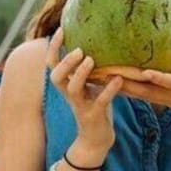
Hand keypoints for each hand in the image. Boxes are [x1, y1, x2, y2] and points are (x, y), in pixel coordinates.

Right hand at [47, 27, 123, 154]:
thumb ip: (89, 70)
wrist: (95, 140)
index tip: (62, 29)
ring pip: (73, 88)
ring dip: (80, 73)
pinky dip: (109, 90)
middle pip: (55, 77)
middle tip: (79, 50)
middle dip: (65, 62)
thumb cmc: (94, 107)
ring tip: (91, 59)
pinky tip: (118, 79)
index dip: (53, 48)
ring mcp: (80, 105)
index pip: (52, 64)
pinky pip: (100, 101)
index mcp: (66, 85)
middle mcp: (69, 94)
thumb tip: (98, 43)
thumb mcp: (89, 86)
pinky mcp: (94, 116)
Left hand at [115, 17, 170, 136]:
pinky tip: (107, 82)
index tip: (145, 72)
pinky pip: (139, 96)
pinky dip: (124, 90)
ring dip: (118, 86)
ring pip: (138, 95)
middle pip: (146, 90)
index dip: (160, 78)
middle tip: (104, 70)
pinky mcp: (161, 103)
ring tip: (97, 76)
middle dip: (125, 82)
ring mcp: (166, 101)